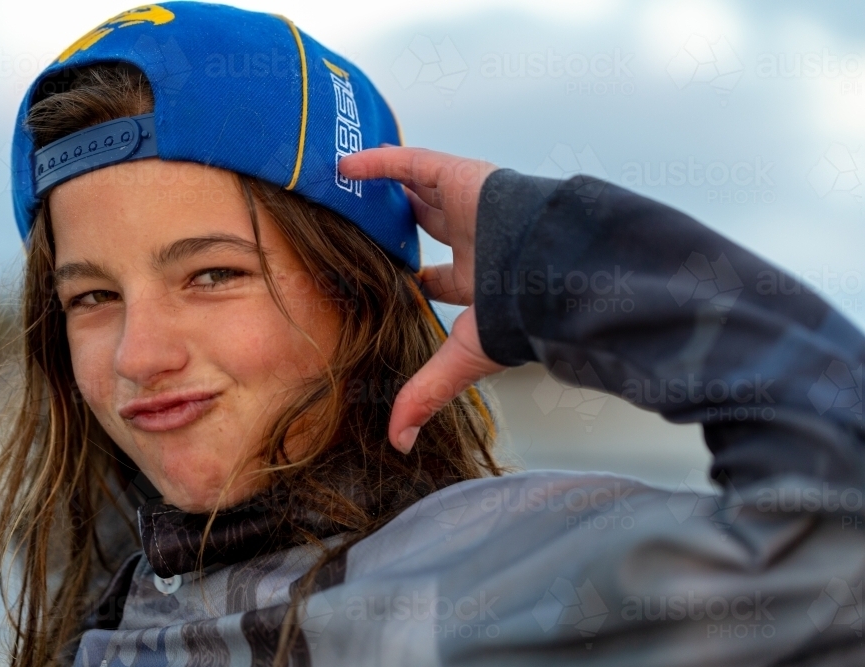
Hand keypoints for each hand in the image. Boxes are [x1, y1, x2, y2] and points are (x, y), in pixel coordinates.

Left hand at [338, 146, 507, 453]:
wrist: (554, 272)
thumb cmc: (523, 314)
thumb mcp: (463, 358)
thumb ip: (427, 393)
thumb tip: (398, 442)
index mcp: (484, 281)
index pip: (443, 280)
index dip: (415, 281)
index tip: (388, 282)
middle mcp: (480, 242)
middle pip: (434, 229)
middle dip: (403, 227)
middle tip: (366, 226)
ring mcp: (473, 208)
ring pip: (422, 191)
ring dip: (389, 191)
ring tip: (349, 186)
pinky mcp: (466, 177)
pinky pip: (415, 163)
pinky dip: (380, 162)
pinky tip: (346, 166)